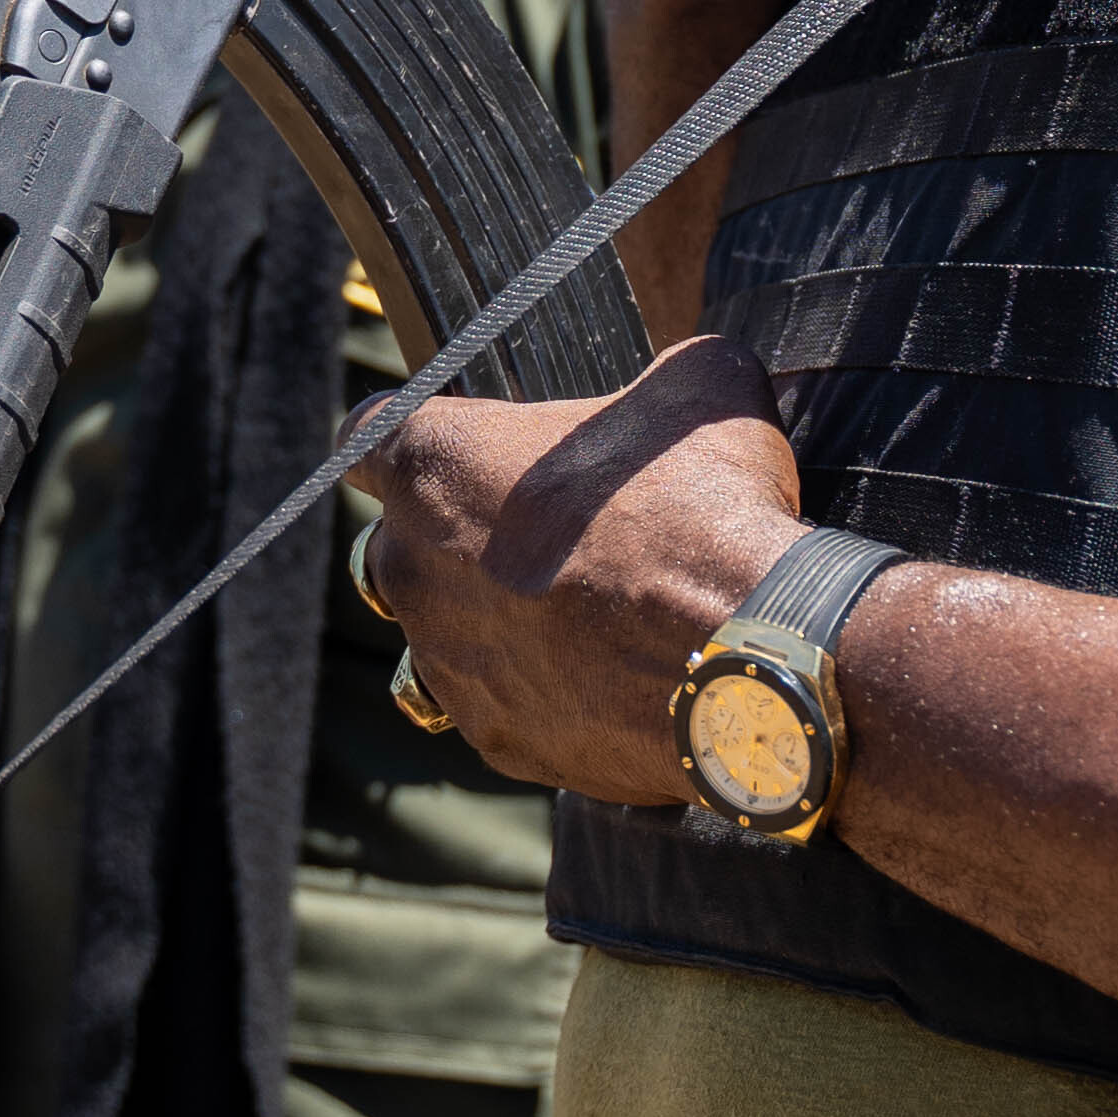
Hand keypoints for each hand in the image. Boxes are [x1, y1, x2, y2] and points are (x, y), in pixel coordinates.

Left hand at [351, 337, 811, 812]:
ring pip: (438, 638)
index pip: (367, 437)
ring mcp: (448, 663)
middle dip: (452, 540)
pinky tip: (606, 679)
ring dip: (484, 625)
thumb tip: (685, 380)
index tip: (460, 448)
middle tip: (544, 535)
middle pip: (396, 545)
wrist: (750, 655)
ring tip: (570, 618)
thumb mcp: (698, 388)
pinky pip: (497, 708)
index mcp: (434, 463)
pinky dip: (539, 694)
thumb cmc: (706, 508)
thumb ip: (658, 378)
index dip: (416, 436)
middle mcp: (412, 567)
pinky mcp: (495, 738)